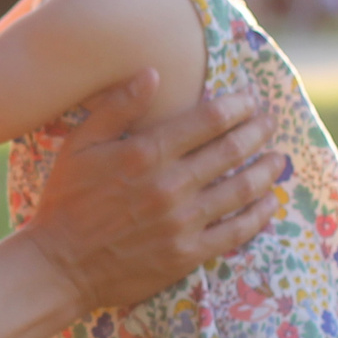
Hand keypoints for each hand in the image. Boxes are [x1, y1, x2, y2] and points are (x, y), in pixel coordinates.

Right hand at [23, 72, 284, 311]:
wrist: (59, 265)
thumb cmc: (66, 201)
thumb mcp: (79, 145)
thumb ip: (116, 107)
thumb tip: (153, 72)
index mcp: (145, 153)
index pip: (209, 120)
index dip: (237, 105)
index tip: (250, 98)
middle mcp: (170, 184)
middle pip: (232, 150)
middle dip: (258, 130)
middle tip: (271, 121)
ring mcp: (182, 222)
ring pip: (241, 189)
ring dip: (266, 170)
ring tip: (279, 158)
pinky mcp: (187, 253)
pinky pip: (235, 231)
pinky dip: (258, 215)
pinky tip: (270, 203)